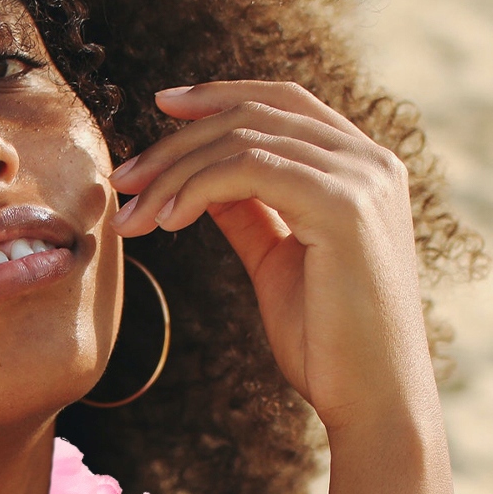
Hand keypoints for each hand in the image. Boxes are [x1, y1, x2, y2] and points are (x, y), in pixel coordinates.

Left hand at [110, 82, 433, 433]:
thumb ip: (248, 213)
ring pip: (246, 138)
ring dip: (174, 172)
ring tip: (132, 214)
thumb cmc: (327, 342)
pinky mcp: (344, 205)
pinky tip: (166, 221)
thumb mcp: (276, 262)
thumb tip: (201, 180)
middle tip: (123, 179)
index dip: (218, 95)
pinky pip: (252, 169)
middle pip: (255, 113)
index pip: (282, 101)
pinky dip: (198, 188)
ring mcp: (362, 178)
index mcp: (360, 167)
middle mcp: (369, 160)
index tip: (160, 108)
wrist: (370, 398)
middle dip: (176, 142)